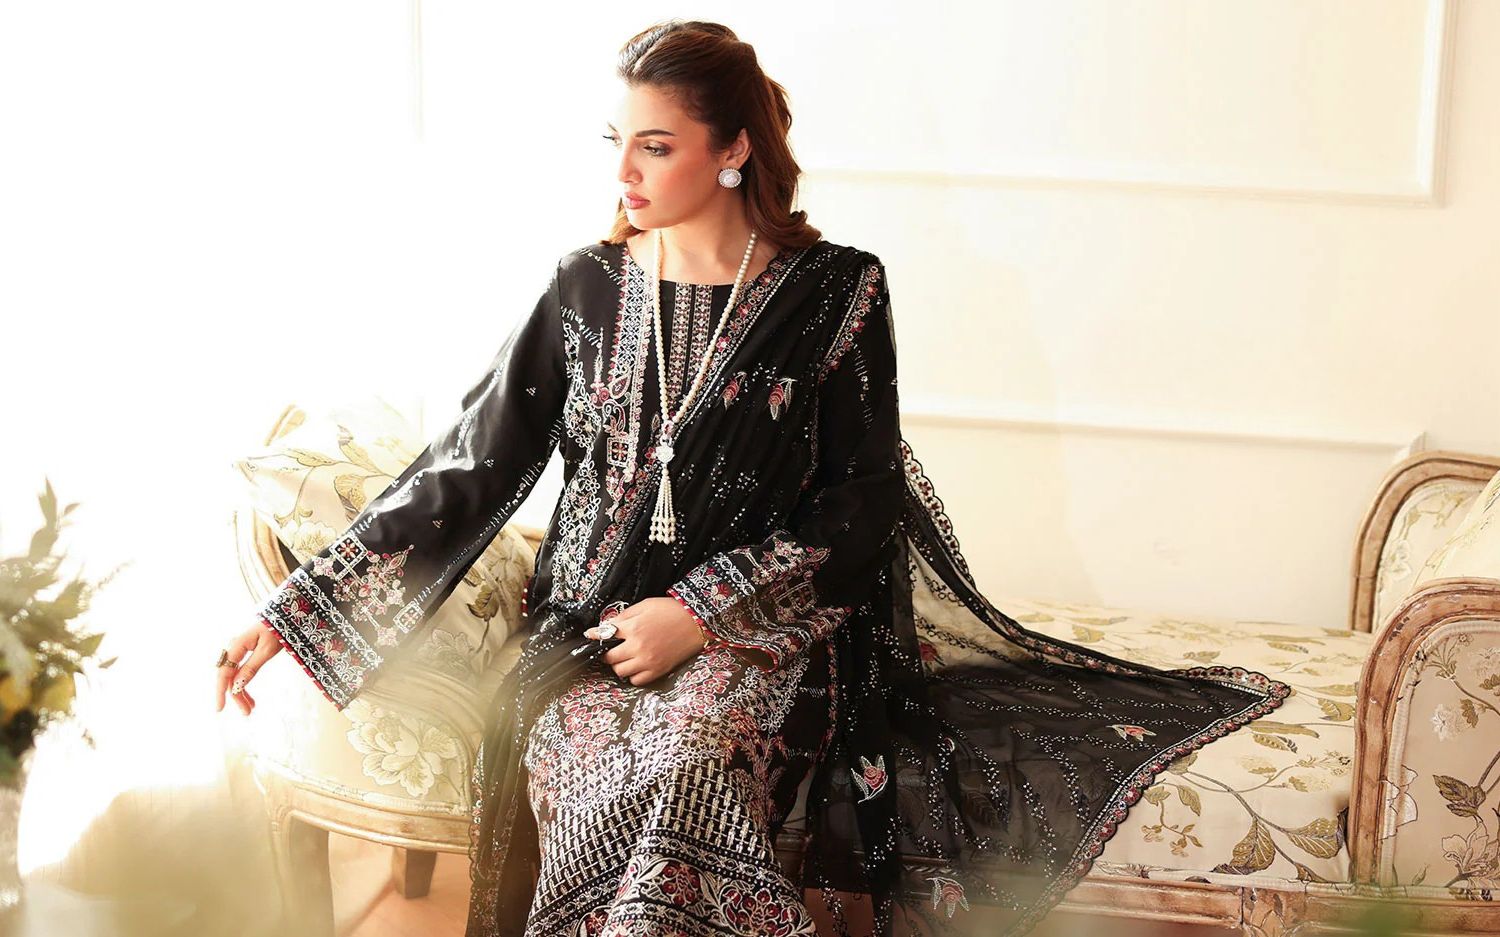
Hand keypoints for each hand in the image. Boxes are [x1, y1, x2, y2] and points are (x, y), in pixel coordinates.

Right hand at [215, 619, 282, 715]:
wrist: (284, 616)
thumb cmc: (277, 630)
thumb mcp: (267, 650)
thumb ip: (251, 668)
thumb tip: (236, 687)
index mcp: (236, 646)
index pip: (224, 673)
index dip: (220, 692)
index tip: (219, 708)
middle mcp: (233, 649)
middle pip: (229, 677)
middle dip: (236, 696)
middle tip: (247, 713)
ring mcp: (237, 652)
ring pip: (234, 677)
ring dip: (241, 693)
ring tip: (251, 709)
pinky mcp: (244, 654)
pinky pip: (240, 672)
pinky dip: (244, 685)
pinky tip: (250, 698)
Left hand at [586, 597, 705, 686]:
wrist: (696, 621)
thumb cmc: (671, 610)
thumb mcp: (644, 605)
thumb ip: (624, 616)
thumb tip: (607, 625)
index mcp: (633, 628)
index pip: (604, 635)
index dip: (594, 636)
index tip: (590, 636)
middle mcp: (638, 647)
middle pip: (609, 657)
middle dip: (606, 653)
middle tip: (610, 648)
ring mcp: (648, 661)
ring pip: (620, 671)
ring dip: (618, 665)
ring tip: (624, 657)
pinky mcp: (658, 670)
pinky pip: (636, 680)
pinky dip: (632, 675)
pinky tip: (636, 666)